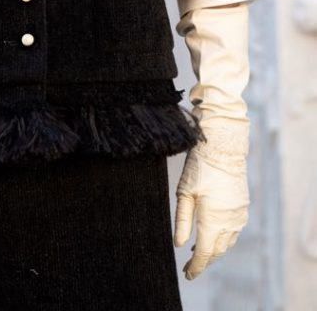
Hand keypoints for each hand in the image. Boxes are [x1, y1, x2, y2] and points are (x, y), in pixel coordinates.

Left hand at [174, 120, 248, 279]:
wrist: (224, 148)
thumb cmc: (200, 168)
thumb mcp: (184, 193)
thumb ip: (182, 220)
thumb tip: (179, 244)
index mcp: (213, 220)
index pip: (204, 253)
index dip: (195, 267)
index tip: (187, 274)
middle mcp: (229, 222)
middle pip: (216, 251)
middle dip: (203, 261)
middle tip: (189, 267)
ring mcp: (238, 216)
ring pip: (226, 243)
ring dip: (213, 250)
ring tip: (197, 253)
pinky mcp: (242, 208)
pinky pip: (233, 232)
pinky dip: (222, 239)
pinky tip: (212, 235)